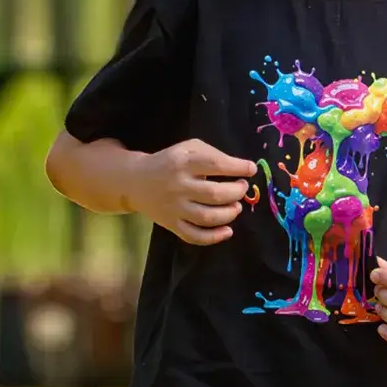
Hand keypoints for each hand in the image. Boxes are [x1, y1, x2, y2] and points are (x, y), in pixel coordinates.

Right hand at [127, 139, 256, 244]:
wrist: (135, 181)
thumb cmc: (170, 162)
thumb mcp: (188, 148)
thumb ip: (213, 154)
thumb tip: (240, 168)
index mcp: (183, 162)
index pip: (215, 165)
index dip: (237, 168)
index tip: (251, 169)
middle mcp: (178, 186)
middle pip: (214, 194)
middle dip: (236, 192)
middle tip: (242, 188)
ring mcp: (174, 207)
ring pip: (207, 217)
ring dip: (229, 214)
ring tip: (236, 207)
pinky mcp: (171, 224)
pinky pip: (194, 236)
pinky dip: (214, 237)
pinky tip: (228, 231)